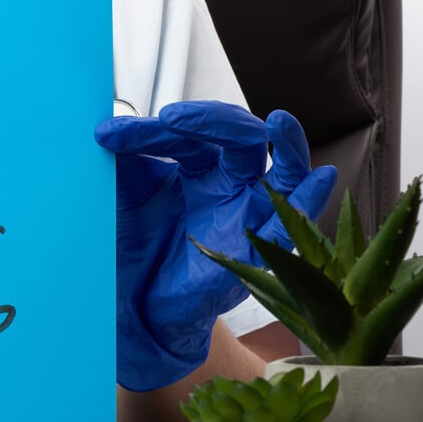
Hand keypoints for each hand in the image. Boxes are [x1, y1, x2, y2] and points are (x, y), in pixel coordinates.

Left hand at [94, 101, 336, 391]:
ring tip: (277, 121)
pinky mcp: (256, 249)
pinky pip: (290, 223)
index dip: (149, 131)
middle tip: (169, 118)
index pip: (185, 134)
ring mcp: (247, 212)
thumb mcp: (122, 196)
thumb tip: (105, 125)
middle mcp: (228, 182)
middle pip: (238, 137)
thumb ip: (121, 161)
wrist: (132, 303)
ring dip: (288, 144)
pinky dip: (308, 200)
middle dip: (209, 121)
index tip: (104, 136)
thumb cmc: (134, 242)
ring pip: (284, 170)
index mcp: (196, 163)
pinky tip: (318, 178)